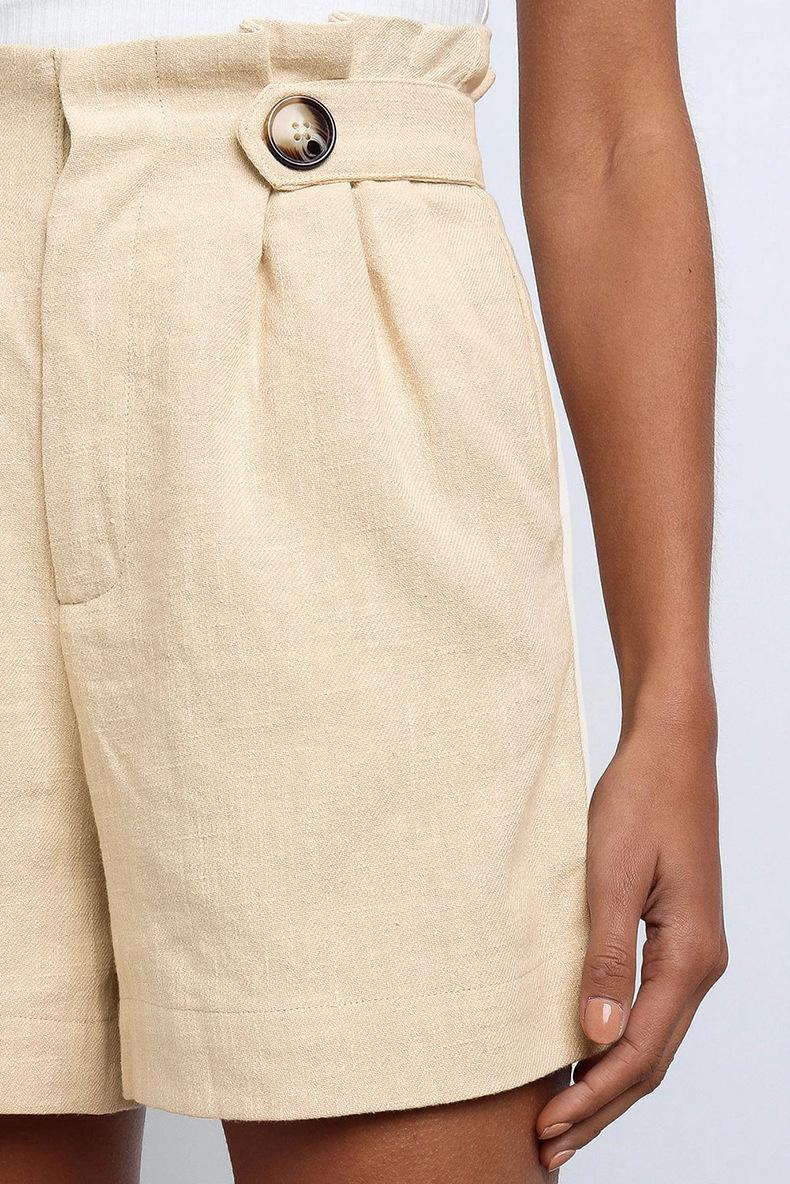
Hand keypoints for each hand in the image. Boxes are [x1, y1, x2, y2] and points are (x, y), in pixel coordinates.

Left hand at [536, 709, 727, 1172]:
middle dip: (600, 1107)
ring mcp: (692, 953)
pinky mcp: (675, 937)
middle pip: (651, 1060)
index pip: (641, 1052)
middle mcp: (699, 964)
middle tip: (547, 1146)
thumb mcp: (610, 876)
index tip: (546, 1127)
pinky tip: (589, 1056)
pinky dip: (619, 1046)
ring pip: (654, 1041)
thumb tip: (598, 1039)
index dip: (592, 1096)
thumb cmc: (639, 801)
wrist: (669, 751)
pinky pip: (651, 1010)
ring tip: (564, 1120)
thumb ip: (605, 959)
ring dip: (609, 1084)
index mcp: (689, 955)